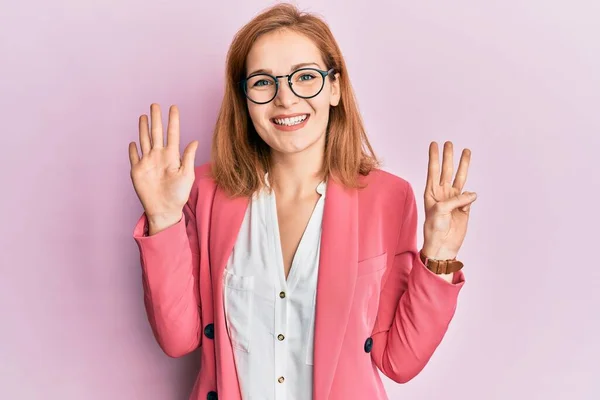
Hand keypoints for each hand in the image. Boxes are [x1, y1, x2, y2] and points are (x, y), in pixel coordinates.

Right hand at [128, 104, 197, 226]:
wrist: (165, 210)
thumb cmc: (179, 194)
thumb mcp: (187, 175)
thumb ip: (189, 158)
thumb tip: (195, 141)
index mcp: (172, 156)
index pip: (172, 133)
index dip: (173, 120)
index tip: (174, 107)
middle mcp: (159, 156)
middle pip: (156, 132)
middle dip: (156, 118)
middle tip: (155, 104)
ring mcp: (147, 162)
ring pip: (145, 140)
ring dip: (143, 128)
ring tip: (144, 116)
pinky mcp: (137, 170)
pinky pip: (134, 156)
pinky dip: (133, 149)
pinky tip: (133, 141)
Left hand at [421, 141, 476, 259]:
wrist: (442, 245)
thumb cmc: (434, 228)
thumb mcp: (440, 210)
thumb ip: (456, 199)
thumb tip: (472, 194)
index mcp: (431, 192)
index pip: (433, 170)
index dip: (434, 157)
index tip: (434, 144)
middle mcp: (442, 193)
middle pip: (446, 170)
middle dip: (448, 157)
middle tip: (449, 143)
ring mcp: (454, 199)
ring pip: (460, 178)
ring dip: (463, 165)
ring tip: (466, 151)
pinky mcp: (464, 208)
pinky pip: (469, 198)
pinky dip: (470, 198)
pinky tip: (469, 200)